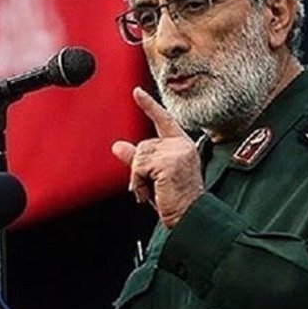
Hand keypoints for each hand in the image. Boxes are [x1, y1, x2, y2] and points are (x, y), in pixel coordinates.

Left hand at [111, 87, 204, 227]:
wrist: (189, 216)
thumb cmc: (175, 200)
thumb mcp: (153, 176)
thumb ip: (136, 159)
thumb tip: (117, 145)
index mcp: (181, 145)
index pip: (163, 120)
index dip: (149, 105)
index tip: (136, 92)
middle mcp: (182, 145)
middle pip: (142, 145)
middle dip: (139, 168)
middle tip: (154, 187)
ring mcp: (177, 152)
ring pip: (139, 155)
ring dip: (138, 177)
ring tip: (154, 191)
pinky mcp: (169, 162)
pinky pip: (139, 166)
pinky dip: (138, 182)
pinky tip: (151, 192)